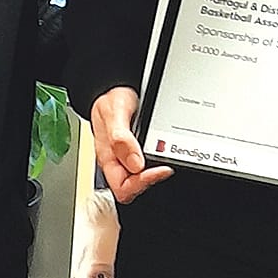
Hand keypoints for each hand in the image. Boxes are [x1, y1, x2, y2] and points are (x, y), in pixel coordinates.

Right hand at [89, 87, 172, 203]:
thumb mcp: (114, 112)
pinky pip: (147, 165)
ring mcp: (128, 158)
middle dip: (153, 178)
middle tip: (169, 163)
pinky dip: (159, 160)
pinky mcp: (137, 152)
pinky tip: (165, 151)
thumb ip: (121, 138)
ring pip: (142, 178)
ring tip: (169, 157)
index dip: (143, 182)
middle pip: (134, 187)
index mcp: (107, 158)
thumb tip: (135, 164)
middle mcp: (118, 161)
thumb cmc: (110, 99)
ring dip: (157, 171)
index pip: (123, 187)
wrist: (113, 90)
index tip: (162, 168)